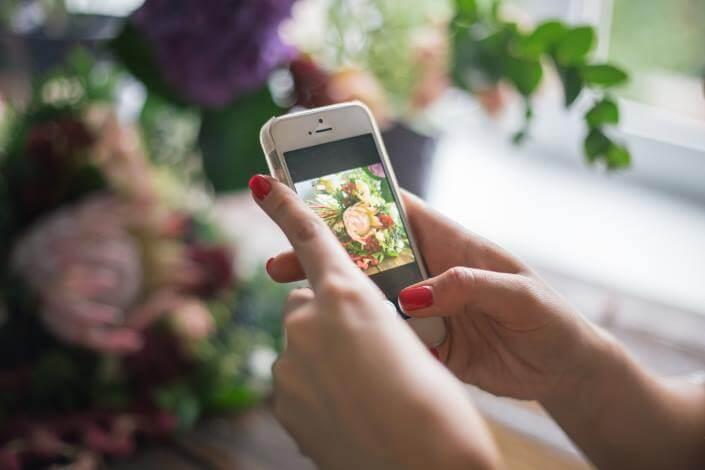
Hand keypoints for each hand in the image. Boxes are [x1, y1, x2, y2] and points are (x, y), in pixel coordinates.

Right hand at [267, 191, 606, 401]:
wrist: (562, 371)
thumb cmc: (549, 319)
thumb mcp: (517, 294)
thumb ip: (467, 287)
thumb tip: (413, 296)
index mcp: (452, 244)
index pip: (398, 210)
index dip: (358, 195)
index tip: (314, 187)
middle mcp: (430, 271)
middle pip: (368, 252)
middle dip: (326, 248)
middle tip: (282, 255)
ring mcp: (423, 307)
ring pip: (368, 292)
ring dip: (333, 290)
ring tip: (293, 293)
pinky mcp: (423, 343)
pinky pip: (383, 333)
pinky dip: (358, 331)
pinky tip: (331, 333)